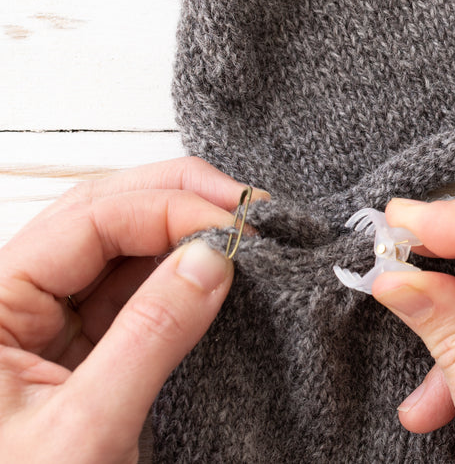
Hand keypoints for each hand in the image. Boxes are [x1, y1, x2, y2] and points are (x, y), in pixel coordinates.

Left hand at [0, 157, 259, 462]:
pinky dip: (185, 275)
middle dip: (181, 200)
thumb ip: (150, 336)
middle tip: (253, 208)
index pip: (89, 218)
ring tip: (250, 232)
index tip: (239, 223)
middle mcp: (15, 300)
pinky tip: (224, 270)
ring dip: (188, 233)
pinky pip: (138, 292)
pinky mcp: (85, 351)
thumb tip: (214, 259)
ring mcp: (51, 324)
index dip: (169, 206)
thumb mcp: (83, 431)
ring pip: (125, 248)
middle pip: (105, 214)